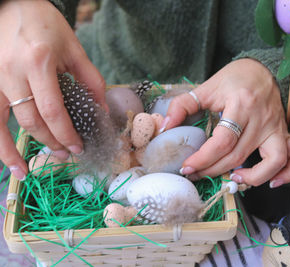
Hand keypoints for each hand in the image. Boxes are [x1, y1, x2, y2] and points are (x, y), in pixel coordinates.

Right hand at [0, 0, 104, 179]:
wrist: (12, 3)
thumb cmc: (45, 24)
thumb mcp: (74, 48)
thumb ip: (91, 80)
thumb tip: (101, 110)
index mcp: (38, 63)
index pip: (53, 111)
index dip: (66, 134)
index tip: (78, 147)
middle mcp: (12, 73)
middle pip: (31, 121)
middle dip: (51, 141)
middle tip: (66, 152)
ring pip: (3, 124)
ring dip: (15, 151)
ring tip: (26, 170)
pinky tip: (5, 159)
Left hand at [166, 59, 289, 185]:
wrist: (261, 69)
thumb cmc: (233, 79)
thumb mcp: (205, 88)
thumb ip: (182, 106)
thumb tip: (165, 127)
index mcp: (240, 104)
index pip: (222, 141)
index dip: (203, 158)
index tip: (187, 167)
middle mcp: (262, 119)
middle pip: (239, 155)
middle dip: (213, 170)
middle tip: (196, 174)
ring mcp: (276, 127)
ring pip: (273, 161)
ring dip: (253, 178)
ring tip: (232, 180)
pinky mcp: (284, 133)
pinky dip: (288, 174)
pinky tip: (271, 182)